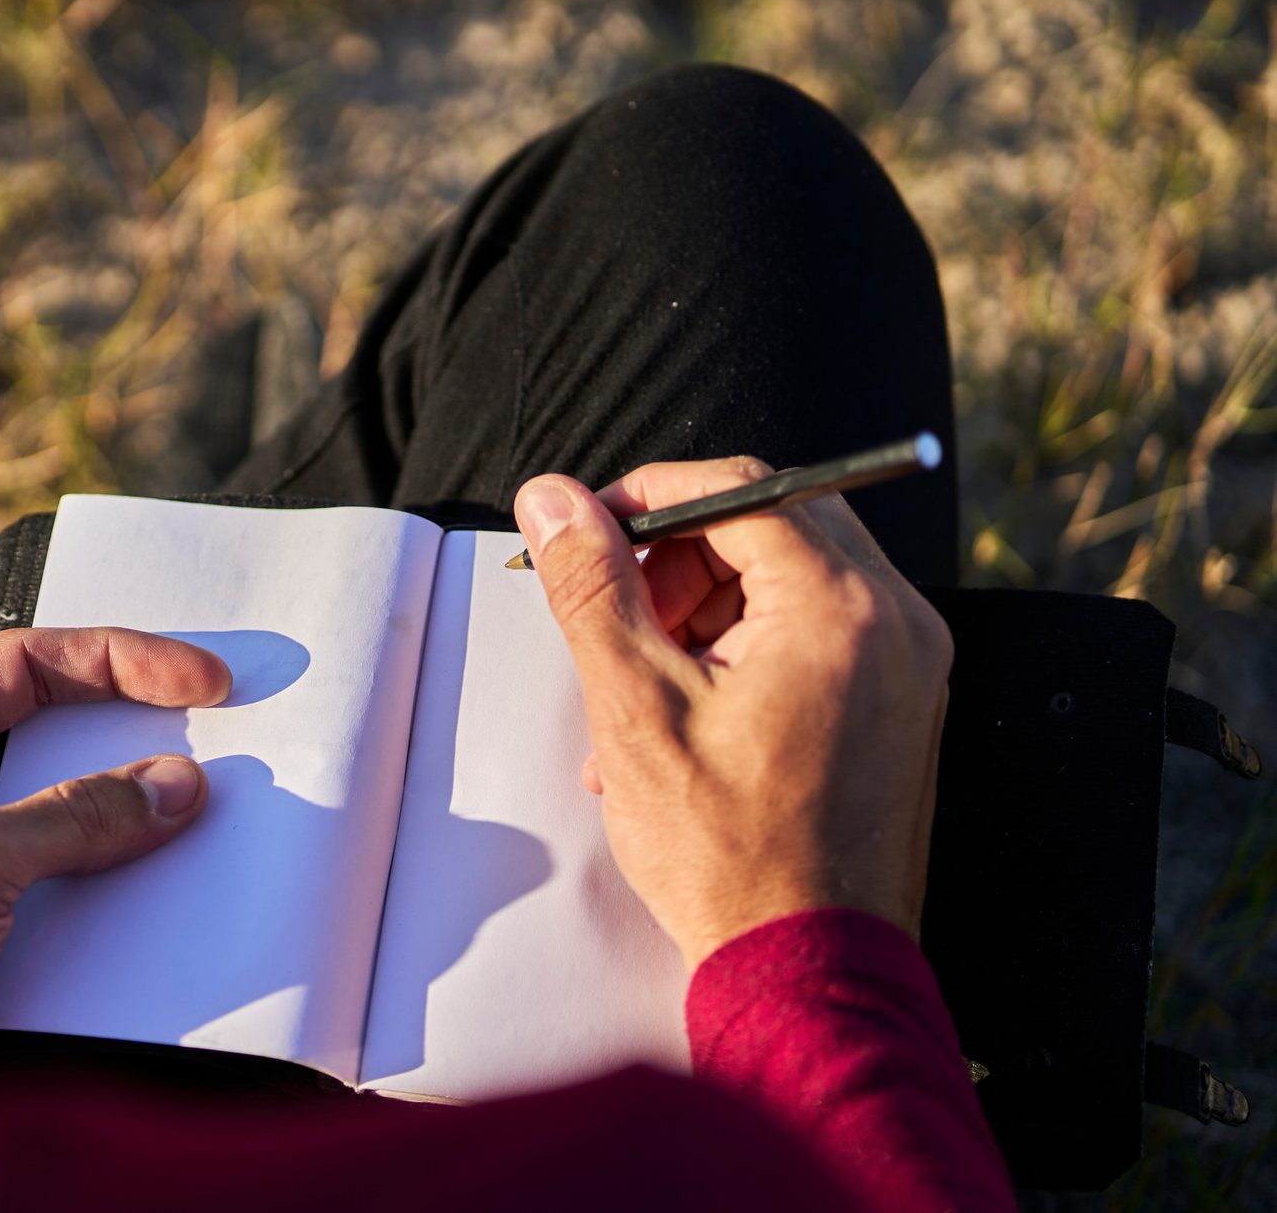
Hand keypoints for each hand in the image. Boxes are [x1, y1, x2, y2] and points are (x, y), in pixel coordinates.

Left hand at [0, 626, 226, 1068]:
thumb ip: (70, 819)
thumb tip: (169, 784)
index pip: (22, 667)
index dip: (116, 659)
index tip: (196, 679)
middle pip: (47, 735)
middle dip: (131, 732)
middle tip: (214, 731)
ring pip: (57, 817)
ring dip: (123, 818)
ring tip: (192, 820)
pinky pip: (54, 890)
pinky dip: (106, 887)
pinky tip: (146, 899)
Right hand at [515, 458, 951, 971]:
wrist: (809, 972)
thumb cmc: (731, 856)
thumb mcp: (636, 705)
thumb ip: (592, 587)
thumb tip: (552, 502)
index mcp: (842, 608)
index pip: (741, 489)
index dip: (647, 498)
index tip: (585, 531)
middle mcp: (897, 622)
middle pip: (769, 525)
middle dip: (674, 561)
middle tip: (613, 619)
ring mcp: (908, 666)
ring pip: (787, 581)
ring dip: (700, 613)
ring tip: (636, 694)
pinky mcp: (899, 706)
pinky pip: (813, 635)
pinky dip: (741, 653)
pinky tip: (679, 720)